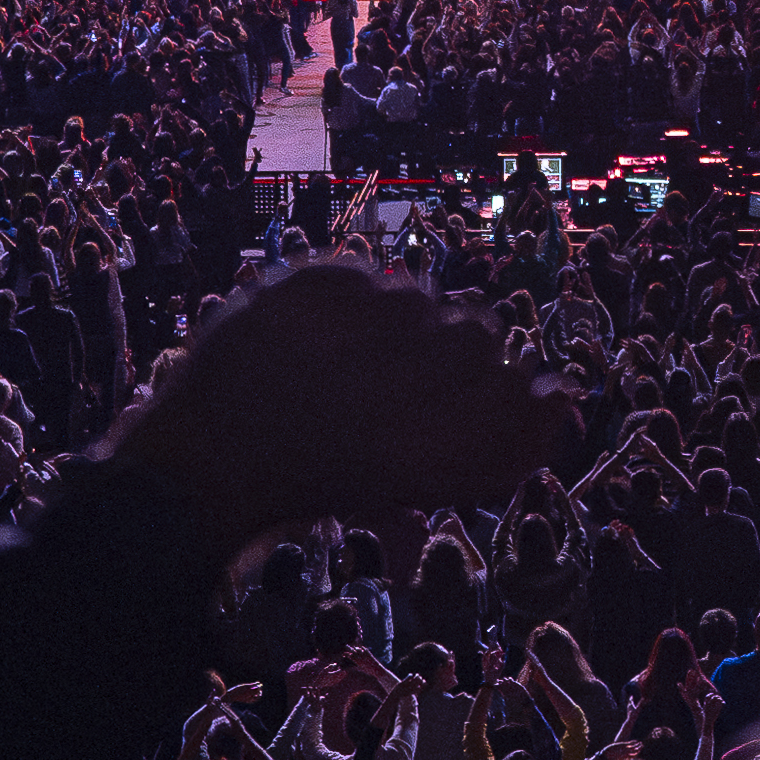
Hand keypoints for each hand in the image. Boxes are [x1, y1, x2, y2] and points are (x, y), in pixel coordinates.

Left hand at [108, 265, 564, 553]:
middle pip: (476, 338)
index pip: (519, 394)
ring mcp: (330, 341)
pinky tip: (329, 335)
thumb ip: (493, 450)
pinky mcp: (288, 299)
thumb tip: (561, 397)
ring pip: (419, 300)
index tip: (501, 397)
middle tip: (420, 376)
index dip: (519, 393)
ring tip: (364, 356)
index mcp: (416, 454)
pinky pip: (359, 275)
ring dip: (405, 323)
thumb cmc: (312, 483)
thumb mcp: (408, 483)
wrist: (197, 472)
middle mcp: (381, 395)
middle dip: (462, 355)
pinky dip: (353, 298)